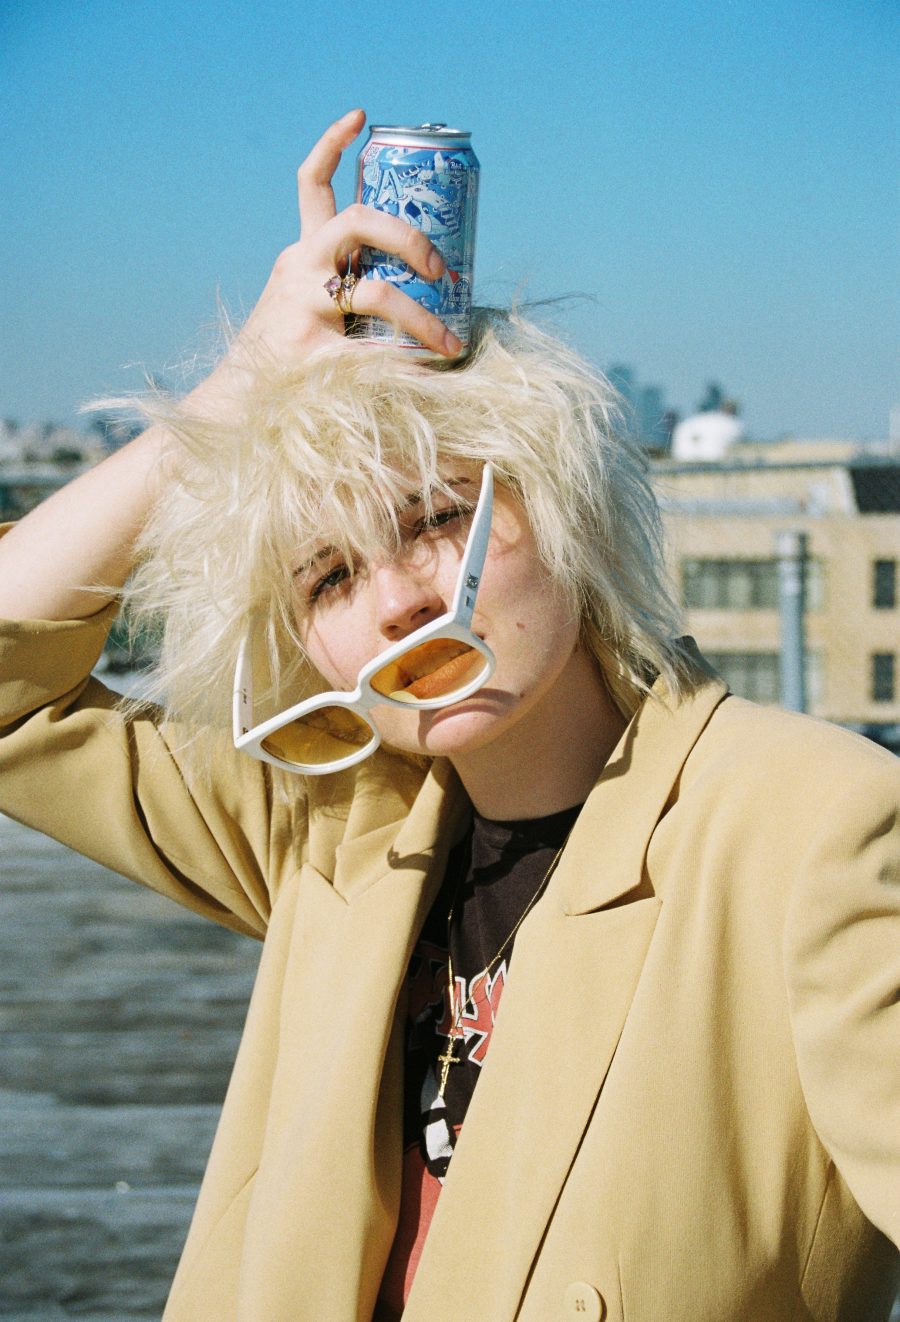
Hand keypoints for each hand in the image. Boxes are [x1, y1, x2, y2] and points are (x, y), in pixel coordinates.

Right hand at [218, 109, 461, 380]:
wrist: (237, 398)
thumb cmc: (285, 354)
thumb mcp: (307, 306)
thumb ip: (349, 288)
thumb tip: (417, 288)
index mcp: (303, 253)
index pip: (311, 184)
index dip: (332, 144)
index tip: (360, 118)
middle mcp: (300, 267)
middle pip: (358, 221)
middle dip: (409, 237)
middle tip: (441, 269)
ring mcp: (303, 306)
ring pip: (376, 293)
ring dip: (422, 318)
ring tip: (452, 346)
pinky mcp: (310, 350)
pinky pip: (373, 355)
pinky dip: (405, 367)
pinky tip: (426, 378)